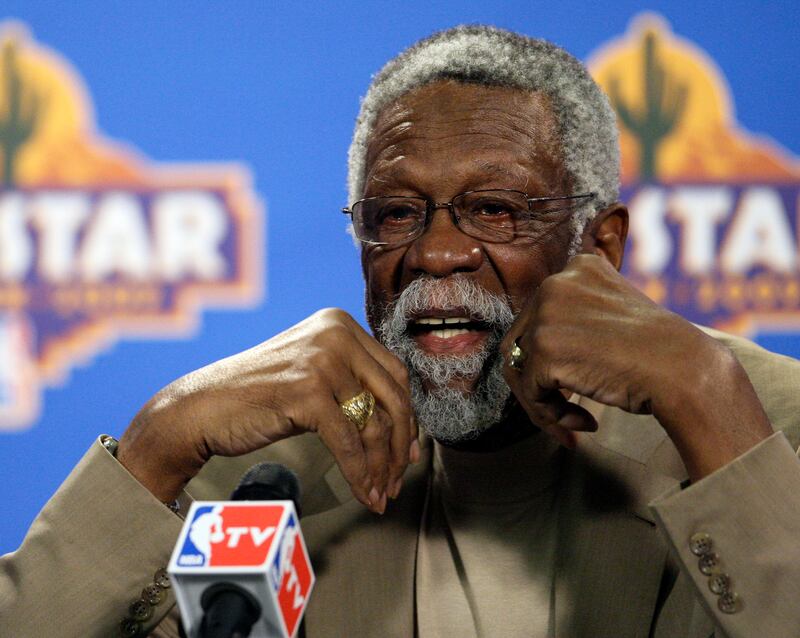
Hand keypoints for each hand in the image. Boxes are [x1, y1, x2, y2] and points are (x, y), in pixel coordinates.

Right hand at [117, 308, 416, 511]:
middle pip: (392, 396)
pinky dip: (360, 475)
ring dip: (381, 466)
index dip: (407, 416)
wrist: (201, 408)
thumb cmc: (258, 397)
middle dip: (399, 444)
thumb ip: (353, 384)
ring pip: (374, 423)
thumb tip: (405, 427)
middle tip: (398, 479)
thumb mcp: (312, 374)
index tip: (409, 451)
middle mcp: (335, 333)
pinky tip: (365, 495)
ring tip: (381, 494)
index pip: (394, 372)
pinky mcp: (307, 391)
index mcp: (340, 323)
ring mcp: (322, 360)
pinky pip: (349, 444)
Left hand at [501, 254, 771, 479]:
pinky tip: (584, 421)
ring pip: (521, 370)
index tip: (576, 383)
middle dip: (540, 382)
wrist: (685, 370)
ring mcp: (546, 315)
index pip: (541, 316)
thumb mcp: (616, 313)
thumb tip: (534, 351)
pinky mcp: (544, 349)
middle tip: (568, 412)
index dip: (551, 356)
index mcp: (578, 268)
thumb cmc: (660, 353)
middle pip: (521, 343)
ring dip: (545, 404)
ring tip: (574, 423)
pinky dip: (551, 415)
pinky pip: (530, 392)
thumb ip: (579, 317)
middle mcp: (555, 283)